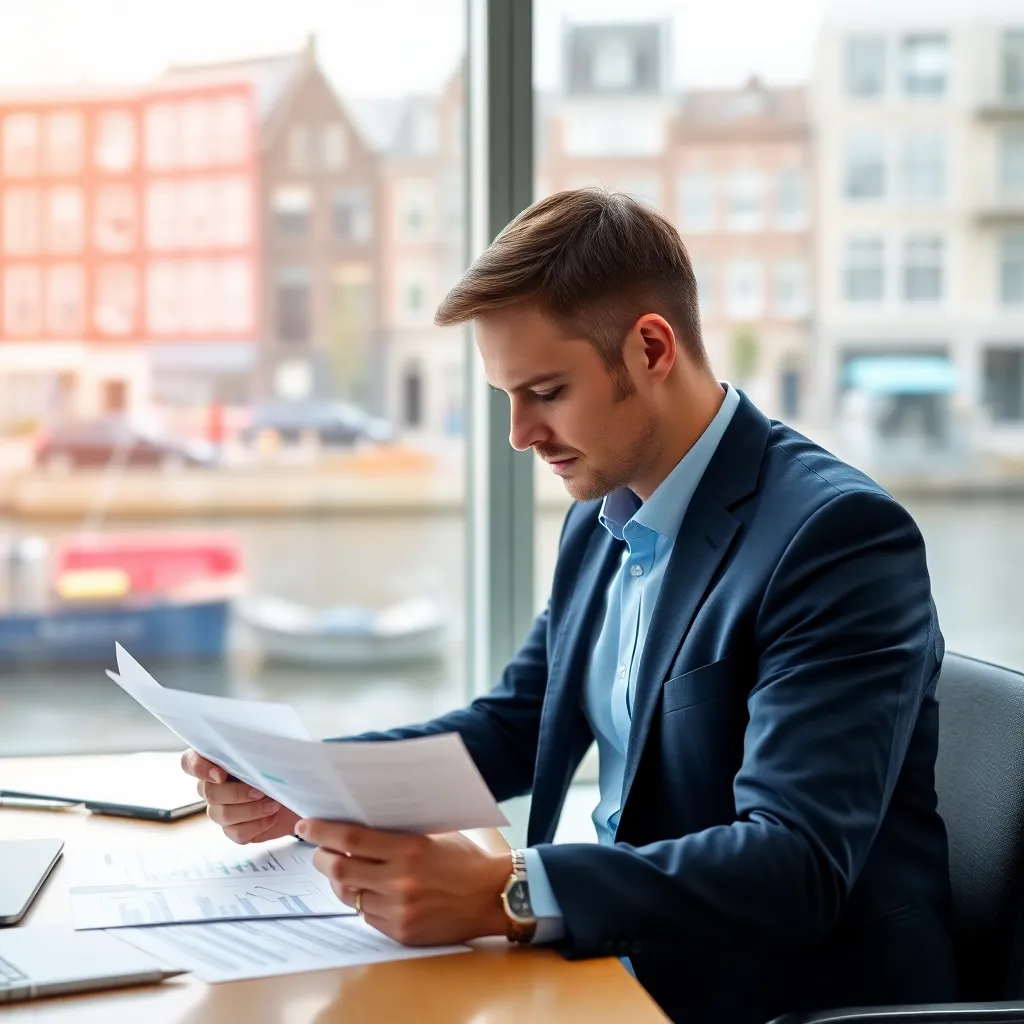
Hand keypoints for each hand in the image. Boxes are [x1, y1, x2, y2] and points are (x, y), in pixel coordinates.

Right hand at [180, 749, 299, 843]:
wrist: (299, 790)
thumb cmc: (283, 765)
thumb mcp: (273, 750)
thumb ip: (257, 749)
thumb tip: (259, 748)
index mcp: (216, 760)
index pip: (189, 762)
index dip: (199, 769)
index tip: (221, 775)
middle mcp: (212, 785)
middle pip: (208, 792)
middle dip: (237, 793)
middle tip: (261, 790)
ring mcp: (220, 808)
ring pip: (221, 814)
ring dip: (251, 810)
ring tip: (274, 803)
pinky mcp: (233, 828)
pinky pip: (236, 833)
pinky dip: (257, 825)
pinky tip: (272, 816)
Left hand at [296, 819, 511, 945]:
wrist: (492, 896)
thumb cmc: (465, 859)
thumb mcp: (433, 835)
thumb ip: (397, 833)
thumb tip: (359, 822)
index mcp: (408, 849)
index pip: (351, 839)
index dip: (322, 832)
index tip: (305, 826)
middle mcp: (399, 881)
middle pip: (339, 869)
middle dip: (321, 858)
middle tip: (318, 851)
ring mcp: (398, 910)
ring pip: (349, 895)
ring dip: (340, 881)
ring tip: (343, 870)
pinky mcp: (401, 932)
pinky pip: (367, 916)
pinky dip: (363, 901)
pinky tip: (370, 891)